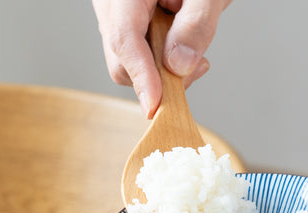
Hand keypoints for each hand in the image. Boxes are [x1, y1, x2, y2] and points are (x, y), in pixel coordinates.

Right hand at [92, 0, 230, 117]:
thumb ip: (196, 25)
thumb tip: (178, 67)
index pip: (124, 39)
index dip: (141, 77)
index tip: (155, 107)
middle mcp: (111, 3)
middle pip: (122, 59)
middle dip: (158, 75)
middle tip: (196, 63)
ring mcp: (115, 15)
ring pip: (131, 62)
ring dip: (163, 66)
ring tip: (191, 38)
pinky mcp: (127, 24)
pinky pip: (139, 54)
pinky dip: (162, 58)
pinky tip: (180, 40)